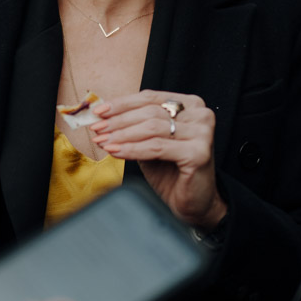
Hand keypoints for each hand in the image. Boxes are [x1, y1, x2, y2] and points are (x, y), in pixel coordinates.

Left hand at [89, 90, 227, 228]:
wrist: (192, 202)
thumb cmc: (171, 171)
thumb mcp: (149, 141)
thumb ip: (134, 125)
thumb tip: (103, 113)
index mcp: (191, 105)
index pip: (151, 97)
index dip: (122, 104)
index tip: (99, 111)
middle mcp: (201, 114)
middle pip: (150, 112)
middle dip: (119, 121)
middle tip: (97, 129)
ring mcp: (202, 133)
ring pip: (152, 128)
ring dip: (123, 135)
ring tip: (104, 142)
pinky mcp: (198, 152)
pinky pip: (156, 147)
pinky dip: (133, 149)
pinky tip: (116, 152)